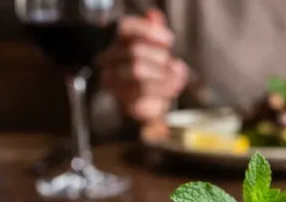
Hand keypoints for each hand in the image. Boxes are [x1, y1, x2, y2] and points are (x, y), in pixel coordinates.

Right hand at [100, 8, 187, 123]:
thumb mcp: (153, 45)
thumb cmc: (148, 69)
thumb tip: (154, 16)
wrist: (142, 101)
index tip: (169, 40)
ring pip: (137, 74)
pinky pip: (142, 95)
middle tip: (175, 64)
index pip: (126, 28)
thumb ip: (153, 29)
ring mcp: (113, 81)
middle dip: (160, 58)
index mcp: (114, 40)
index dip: (150, 32)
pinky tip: (172, 89)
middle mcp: (108, 60)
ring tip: (177, 76)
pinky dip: (162, 91)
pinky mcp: (123, 100)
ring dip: (164, 76)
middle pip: (134, 52)